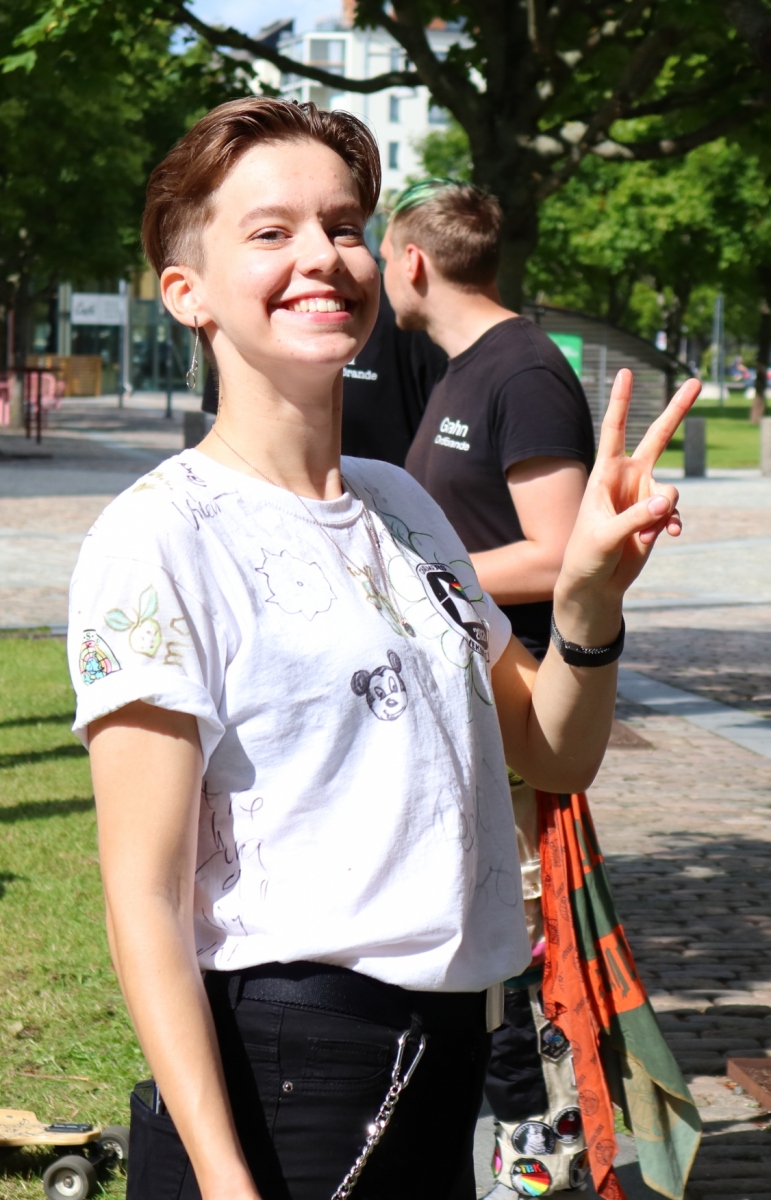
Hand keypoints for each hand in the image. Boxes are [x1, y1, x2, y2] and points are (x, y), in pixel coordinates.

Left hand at [555, 369, 700, 634]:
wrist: (594, 584)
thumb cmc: (586, 556)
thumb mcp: (605, 537)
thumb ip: (635, 518)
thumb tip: (666, 501)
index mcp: (605, 474)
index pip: (614, 430)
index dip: (621, 401)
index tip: (626, 372)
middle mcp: (627, 479)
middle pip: (656, 437)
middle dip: (677, 411)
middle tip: (696, 382)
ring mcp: (643, 496)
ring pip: (671, 489)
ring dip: (666, 509)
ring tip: (651, 531)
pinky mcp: (655, 516)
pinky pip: (674, 511)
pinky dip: (673, 522)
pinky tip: (667, 535)